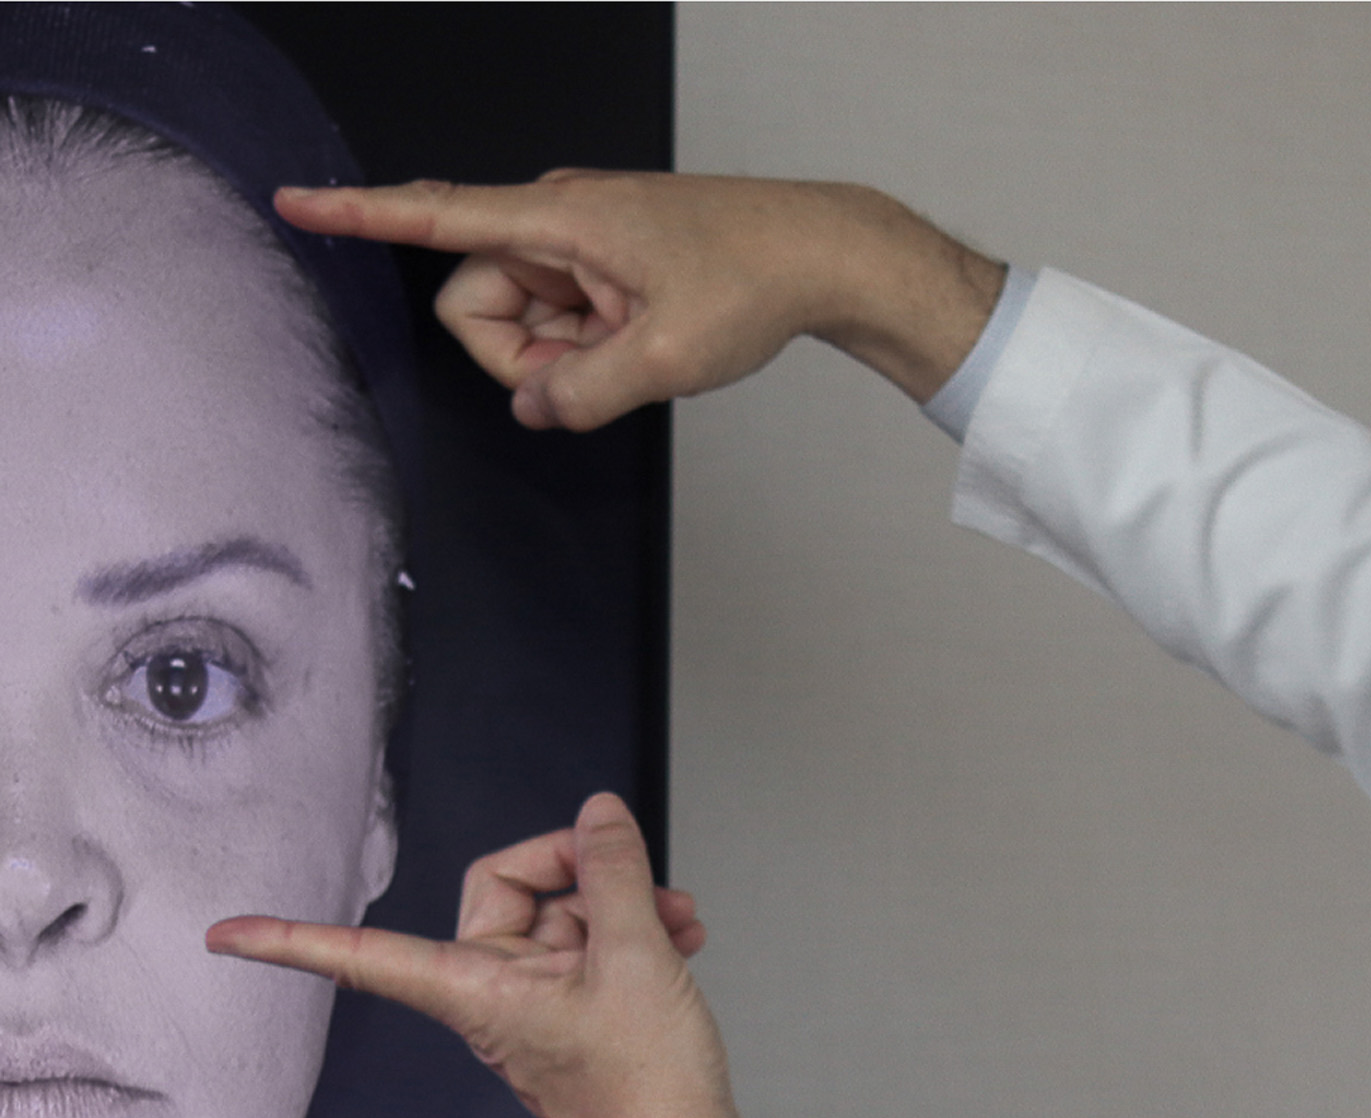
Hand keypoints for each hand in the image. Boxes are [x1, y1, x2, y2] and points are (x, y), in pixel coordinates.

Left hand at [206, 792, 751, 1117]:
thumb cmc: (647, 1088)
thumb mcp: (636, 957)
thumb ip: (612, 875)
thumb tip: (595, 817)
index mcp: (478, 989)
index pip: (364, 956)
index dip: (293, 942)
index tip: (227, 936)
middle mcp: (493, 997)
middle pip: (508, 894)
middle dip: (577, 874)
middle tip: (634, 875)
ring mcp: (533, 1007)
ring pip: (559, 920)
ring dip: (620, 905)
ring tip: (675, 917)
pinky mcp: (571, 1016)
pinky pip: (584, 951)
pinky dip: (629, 933)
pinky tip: (675, 934)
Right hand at [275, 171, 1005, 429]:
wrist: (820, 253)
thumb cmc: (751, 280)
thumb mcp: (666, 355)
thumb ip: (584, 391)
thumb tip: (535, 407)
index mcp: (558, 220)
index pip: (437, 216)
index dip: (361, 214)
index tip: (294, 201)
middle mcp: (557, 221)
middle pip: (481, 305)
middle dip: (527, 356)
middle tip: (604, 367)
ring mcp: (581, 243)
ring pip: (524, 321)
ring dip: (568, 355)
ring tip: (640, 347)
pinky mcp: (603, 262)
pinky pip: (564, 318)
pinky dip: (592, 346)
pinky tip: (644, 341)